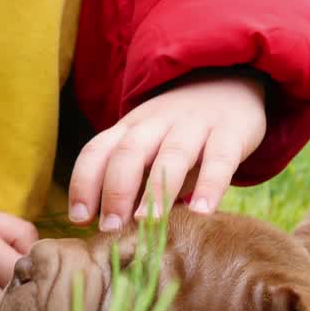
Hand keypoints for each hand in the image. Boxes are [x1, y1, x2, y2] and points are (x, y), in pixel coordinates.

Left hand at [68, 74, 266, 229]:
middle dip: (115, 190)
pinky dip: (210, 185)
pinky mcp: (231, 132)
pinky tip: (201, 212)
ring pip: (172, 155)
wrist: (231, 83)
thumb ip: (131, 183)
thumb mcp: (149, 150)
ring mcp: (194, 125)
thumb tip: (107, 227)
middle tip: (110, 227)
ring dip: (157, 190)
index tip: (78, 218)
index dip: (84, 182)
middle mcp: (157, 123)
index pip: (97, 150)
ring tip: (148, 222)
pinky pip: (219, 159)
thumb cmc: (180, 133)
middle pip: (129, 151)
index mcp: (130, 128)